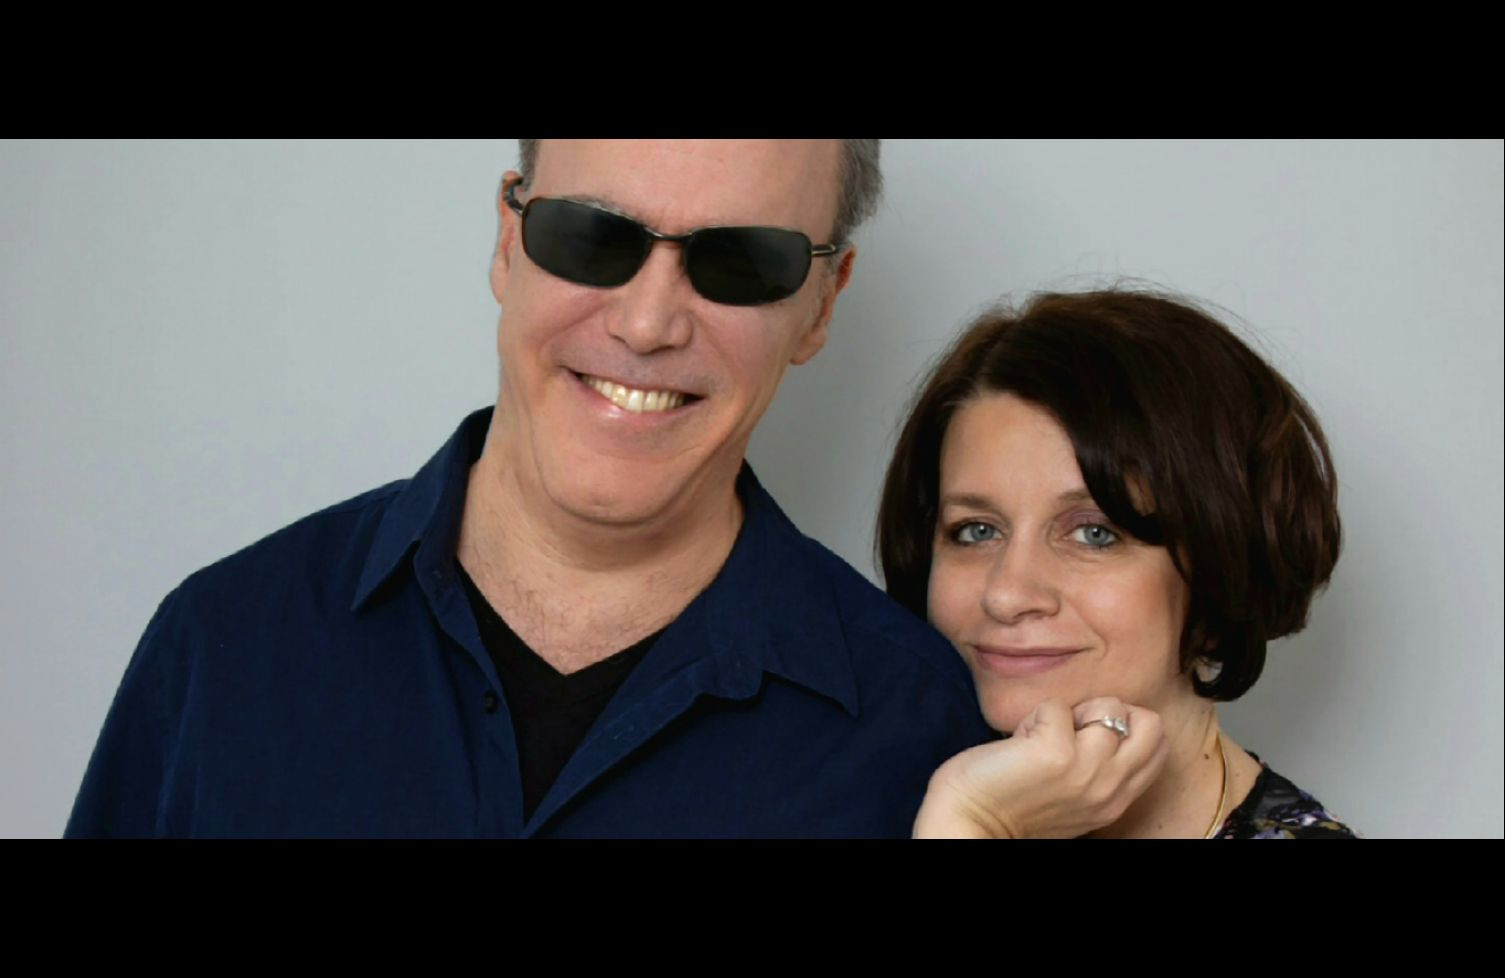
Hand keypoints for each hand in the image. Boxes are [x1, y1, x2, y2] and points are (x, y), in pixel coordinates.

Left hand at [912, 697, 1167, 838]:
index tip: (1086, 734)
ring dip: (1067, 712)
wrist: (970, 822)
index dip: (1125, 725)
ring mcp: (1087, 769)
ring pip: (1108, 705)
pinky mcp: (1056, 753)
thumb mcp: (1074, 793)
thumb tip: (1105, 721)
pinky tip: (1018, 742)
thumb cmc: (1011, 802)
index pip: (1156, 745)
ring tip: (1038, 738)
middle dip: (1112, 711)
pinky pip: (1055, 706)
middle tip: (1073, 728)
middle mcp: (1110, 787)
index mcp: (1117, 799)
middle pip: (1151, 723)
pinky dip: (1033, 716)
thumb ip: (1099, 768)